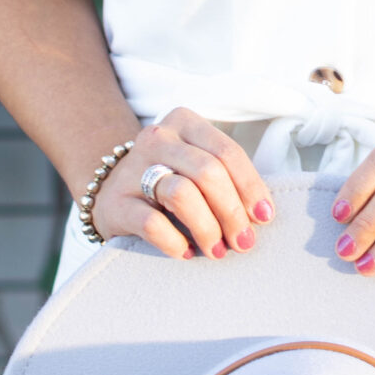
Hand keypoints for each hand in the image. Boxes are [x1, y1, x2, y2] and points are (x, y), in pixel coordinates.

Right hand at [90, 108, 274, 260]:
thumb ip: (226, 178)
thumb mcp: (196, 165)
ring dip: (207, 227)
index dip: (251, 187)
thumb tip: (259, 215)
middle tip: (243, 242)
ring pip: (182, 194)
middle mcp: (157, 138)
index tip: (263, 217)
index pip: (227, 152)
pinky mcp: (116, 202)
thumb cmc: (169, 180)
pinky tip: (185, 251)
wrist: (111, 191)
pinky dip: (174, 242)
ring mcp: (133, 168)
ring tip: (216, 250)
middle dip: (232, 212)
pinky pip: (152, 223)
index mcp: (184, 122)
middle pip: (207, 172)